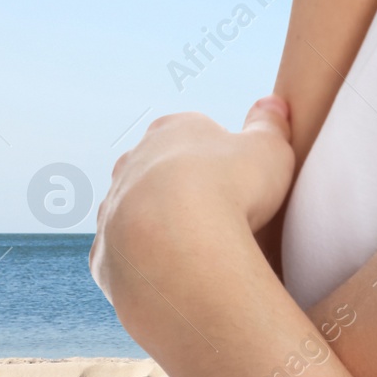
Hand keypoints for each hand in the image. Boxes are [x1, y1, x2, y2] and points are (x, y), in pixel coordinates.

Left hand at [90, 97, 294, 304]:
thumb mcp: (270, 149)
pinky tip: (175, 271)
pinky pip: (125, 253)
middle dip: (185, 186)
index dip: (221, 154)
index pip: (195, 132)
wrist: (180, 249)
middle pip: (160, 168)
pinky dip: (148, 260)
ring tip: (199, 246)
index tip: (241, 178)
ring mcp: (114, 206)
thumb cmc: (230, 190)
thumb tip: (272, 105)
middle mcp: (133, 161)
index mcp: (173, 129)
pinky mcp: (104, 251)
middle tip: (221, 211)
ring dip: (162, 223)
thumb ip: (270, 125)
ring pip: (138, 210)